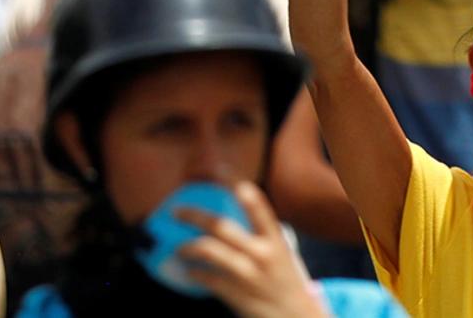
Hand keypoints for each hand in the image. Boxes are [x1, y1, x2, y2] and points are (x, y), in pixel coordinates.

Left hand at [176, 181, 330, 317]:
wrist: (295, 316)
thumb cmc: (286, 279)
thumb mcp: (283, 252)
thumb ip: (261, 235)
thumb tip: (233, 216)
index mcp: (275, 239)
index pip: (257, 204)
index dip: (236, 184)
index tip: (219, 169)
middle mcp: (261, 254)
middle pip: (221, 227)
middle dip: (194, 215)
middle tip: (177, 212)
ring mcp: (246, 275)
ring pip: (208, 252)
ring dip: (186, 246)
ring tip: (178, 246)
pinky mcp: (234, 294)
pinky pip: (205, 278)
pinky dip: (193, 273)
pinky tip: (189, 271)